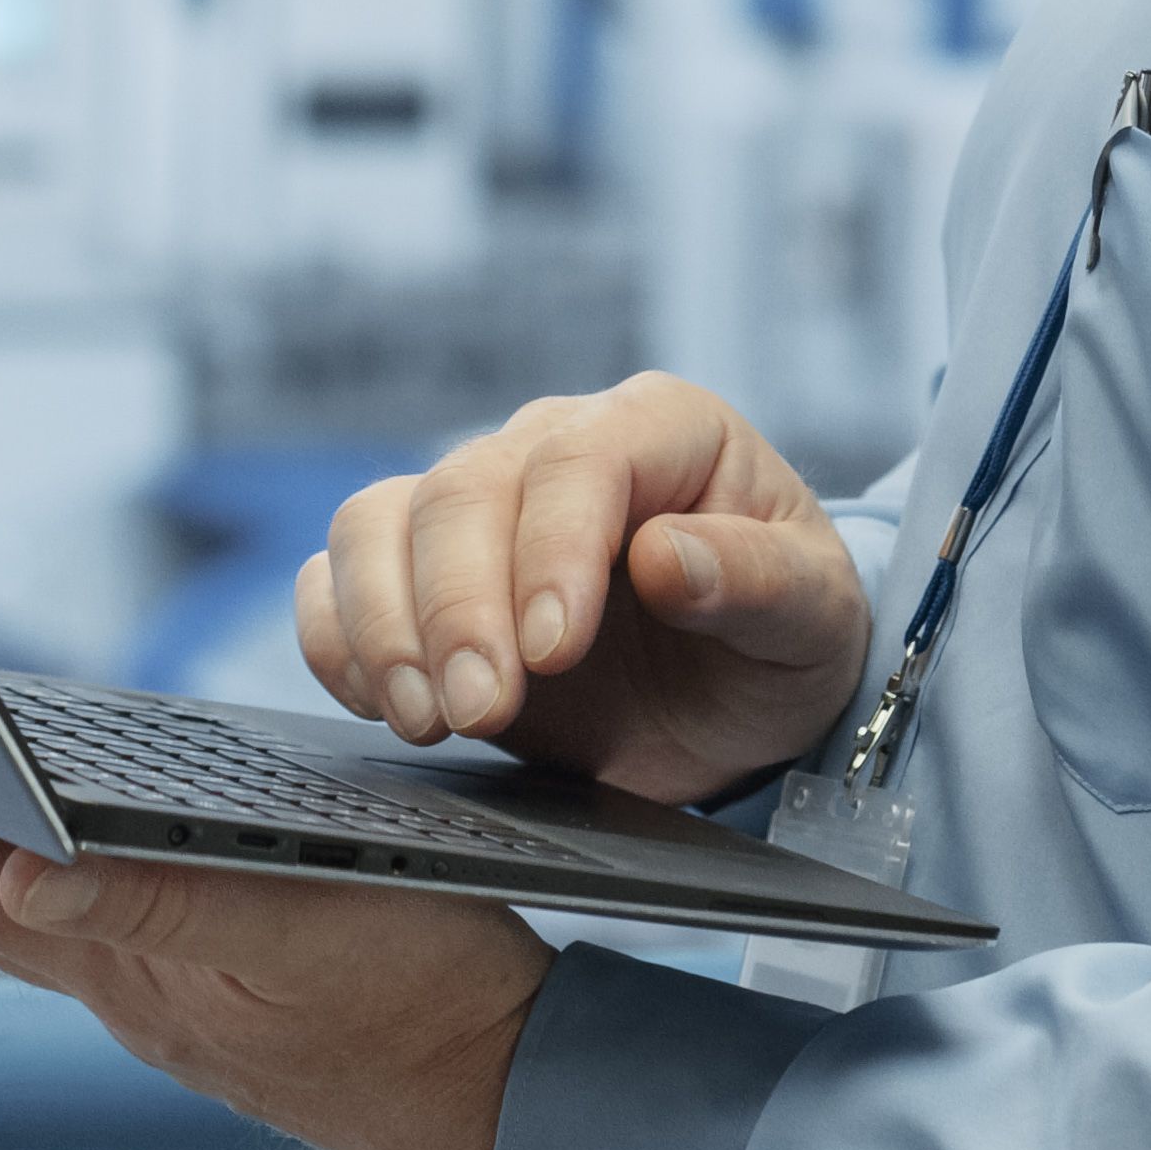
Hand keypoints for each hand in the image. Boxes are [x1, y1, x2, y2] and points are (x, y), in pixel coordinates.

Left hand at [0, 729, 545, 1149]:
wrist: (518, 1100)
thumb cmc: (427, 1005)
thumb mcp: (304, 929)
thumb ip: (159, 909)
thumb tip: (10, 880)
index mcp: (130, 971)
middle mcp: (126, 988)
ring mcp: (168, 995)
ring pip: (21, 909)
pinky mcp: (215, 990)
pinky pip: (93, 918)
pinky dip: (37, 862)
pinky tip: (41, 829)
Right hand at [300, 374, 869, 811]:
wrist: (736, 698)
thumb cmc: (782, 638)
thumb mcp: (813, 618)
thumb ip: (758, 580)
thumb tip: (666, 559)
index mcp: (661, 429)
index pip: (579, 460)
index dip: (553, 549)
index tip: (555, 650)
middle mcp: (554, 450)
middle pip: (463, 490)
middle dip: (459, 609)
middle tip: (482, 711)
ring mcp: (478, 510)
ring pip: (379, 523)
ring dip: (387, 626)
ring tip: (429, 720)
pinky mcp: (420, 577)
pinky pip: (337, 576)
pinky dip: (339, 639)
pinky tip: (382, 704)